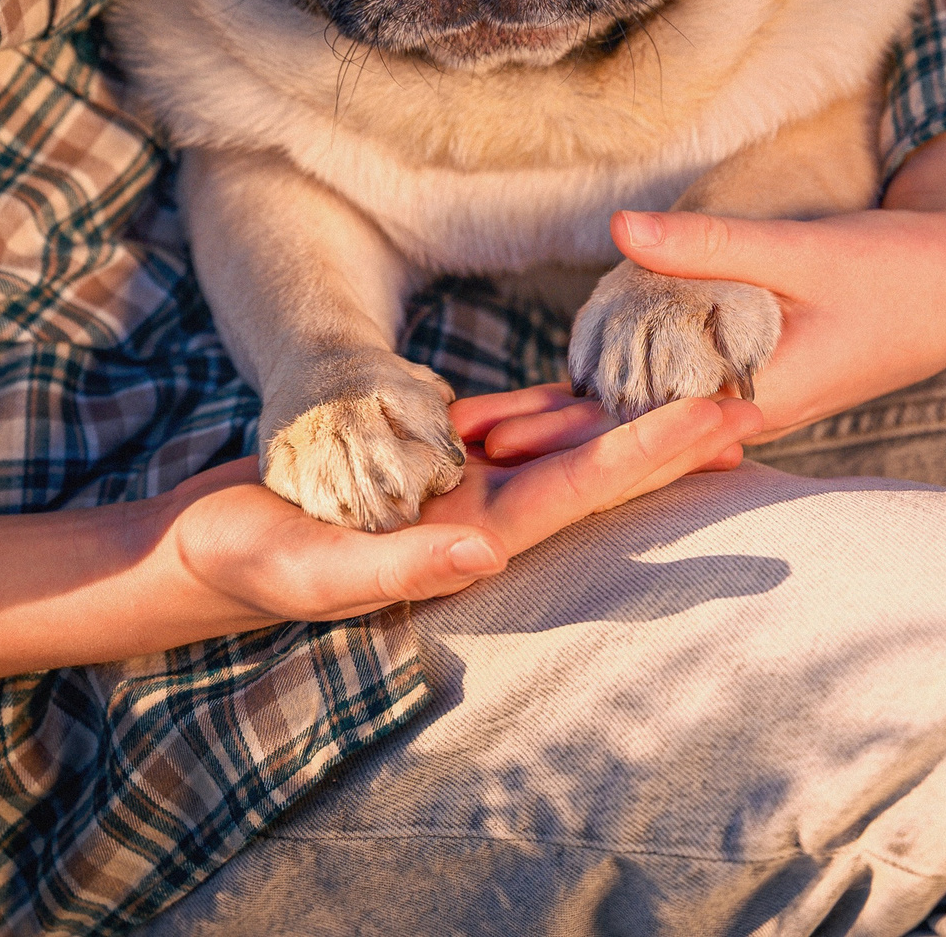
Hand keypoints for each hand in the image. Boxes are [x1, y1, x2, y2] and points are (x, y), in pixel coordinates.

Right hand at [169, 391, 762, 622]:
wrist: (195, 551)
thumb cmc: (246, 566)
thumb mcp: (313, 568)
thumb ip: (397, 563)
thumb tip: (485, 547)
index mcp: (468, 539)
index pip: (579, 491)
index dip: (651, 455)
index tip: (718, 422)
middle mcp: (478, 511)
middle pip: (592, 462)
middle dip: (668, 432)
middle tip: (750, 395)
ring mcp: (455, 482)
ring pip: (555, 436)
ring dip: (623, 412)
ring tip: (697, 380)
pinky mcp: (424, 453)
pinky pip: (500, 417)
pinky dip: (549, 397)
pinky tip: (597, 376)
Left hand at [480, 121, 945, 460]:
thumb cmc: (890, 271)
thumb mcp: (803, 250)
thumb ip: (709, 244)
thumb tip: (618, 229)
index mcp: (748, 398)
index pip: (632, 427)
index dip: (558, 433)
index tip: (491, 442)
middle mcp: (735, 412)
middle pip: (618, 434)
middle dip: (539, 441)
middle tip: (453, 447)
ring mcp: (738, 400)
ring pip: (634, 420)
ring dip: (564, 426)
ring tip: (489, 437)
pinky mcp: (742, 377)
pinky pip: (661, 396)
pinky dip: (610, 404)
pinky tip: (569, 412)